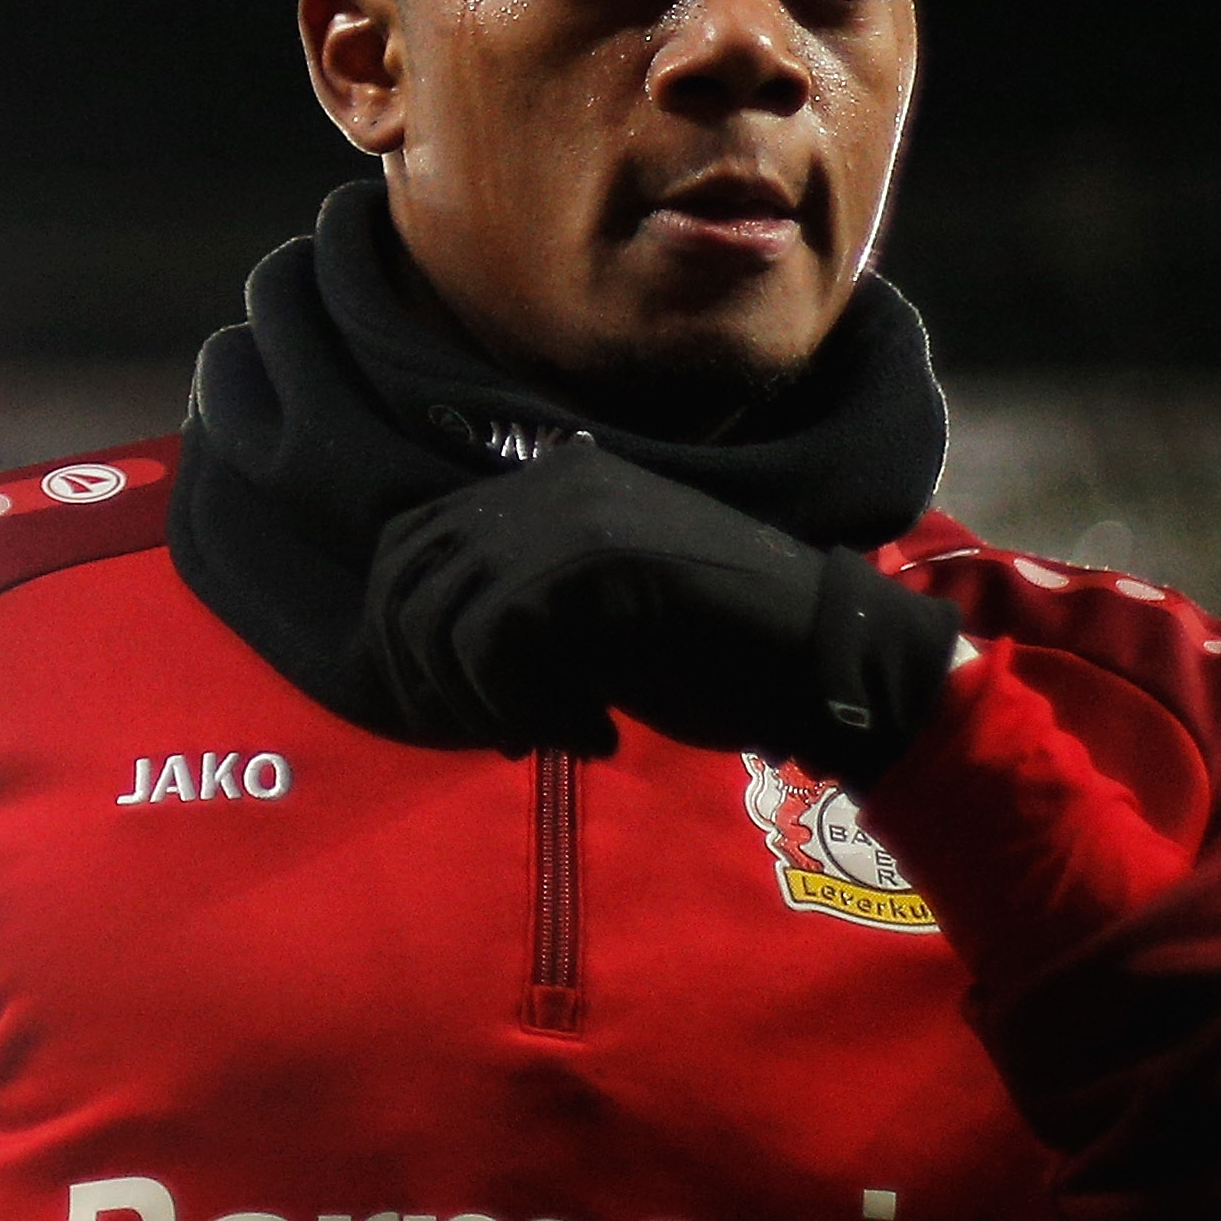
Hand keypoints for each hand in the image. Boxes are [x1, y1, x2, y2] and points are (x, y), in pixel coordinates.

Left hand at [360, 439, 957, 766]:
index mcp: (545, 489)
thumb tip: (422, 673)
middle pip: (407, 580)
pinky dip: (527, 708)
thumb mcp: (590, 629)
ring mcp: (572, 514)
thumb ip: (514, 623)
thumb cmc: (716, 654)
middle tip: (497, 736)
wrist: (819, 658)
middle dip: (426, 679)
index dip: (401, 636)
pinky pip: (494, 641)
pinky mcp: (595, 556)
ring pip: (444, 616)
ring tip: (558, 736)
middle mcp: (548, 485)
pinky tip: (594, 734)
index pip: (410, 544)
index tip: (448, 712)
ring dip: (484, 702)